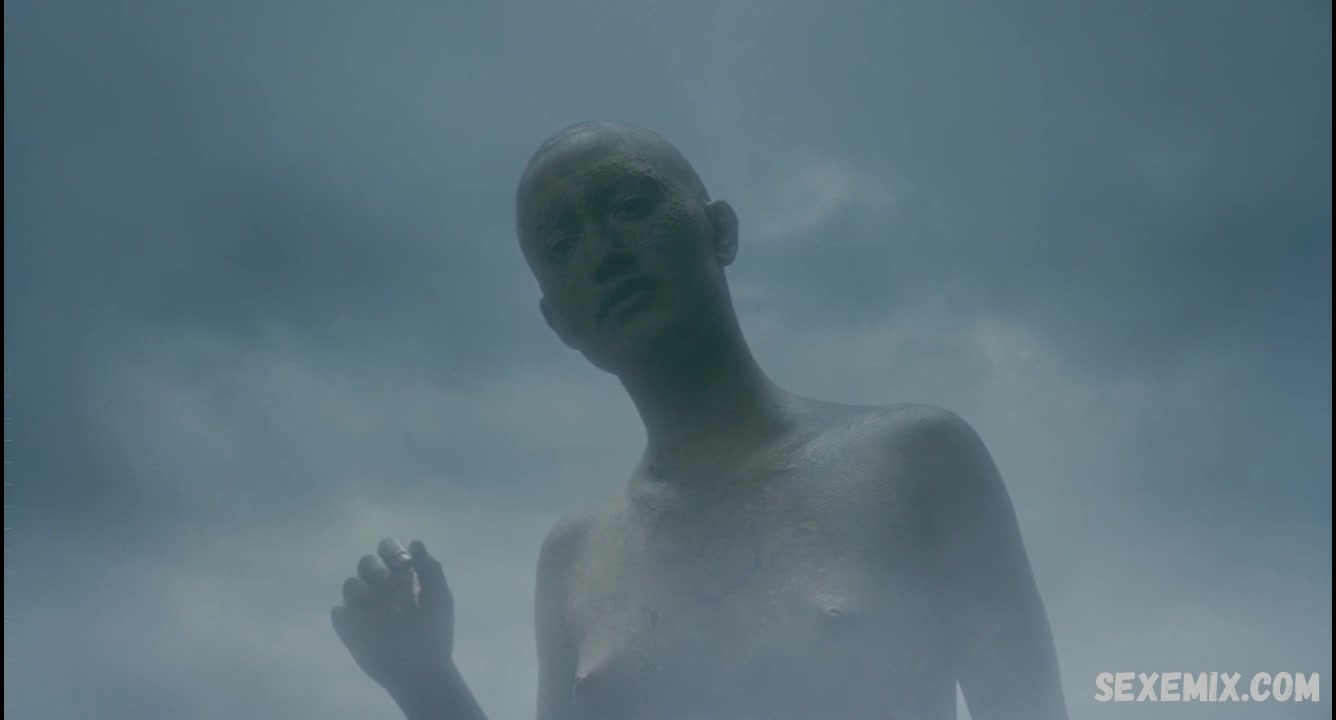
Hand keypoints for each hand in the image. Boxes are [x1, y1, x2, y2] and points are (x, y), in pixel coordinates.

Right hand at [331, 538, 454, 702]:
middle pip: (366, 563)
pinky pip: (340, 612)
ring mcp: (363, 608)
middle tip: (389, 584)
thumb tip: (415, 542)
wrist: (422, 671)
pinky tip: (369, 626)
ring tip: (383, 611)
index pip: (387, 550)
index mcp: (401, 577)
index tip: (404, 563)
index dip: (392, 551)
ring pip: (351, 583)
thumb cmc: (435, 634)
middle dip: (376, 569)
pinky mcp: (349, 628)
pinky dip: (351, 614)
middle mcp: (379, 589)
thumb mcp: (439, 598)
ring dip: (364, 591)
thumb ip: (430, 568)